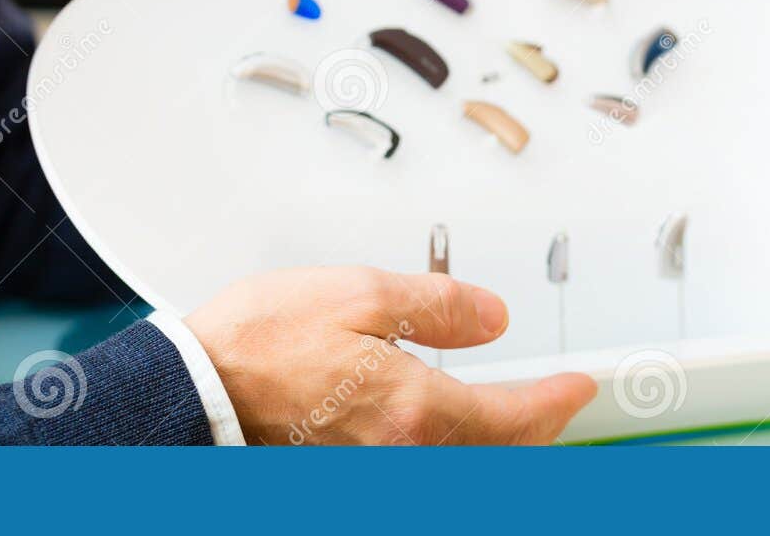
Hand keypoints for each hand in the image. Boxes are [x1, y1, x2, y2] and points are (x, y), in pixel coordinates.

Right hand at [185, 266, 597, 444]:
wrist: (191, 393)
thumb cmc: (257, 344)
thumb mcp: (358, 293)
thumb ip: (435, 304)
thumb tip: (490, 316)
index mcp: (412, 410)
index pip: (513, 416)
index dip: (555, 401)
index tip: (578, 386)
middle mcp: (399, 457)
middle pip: (495, 457)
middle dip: (536, 432)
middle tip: (557, 404)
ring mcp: (372, 474)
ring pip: (462, 470)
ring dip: (498, 447)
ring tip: (515, 419)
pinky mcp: (345, 477)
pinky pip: (423, 472)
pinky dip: (453, 454)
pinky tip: (449, 434)